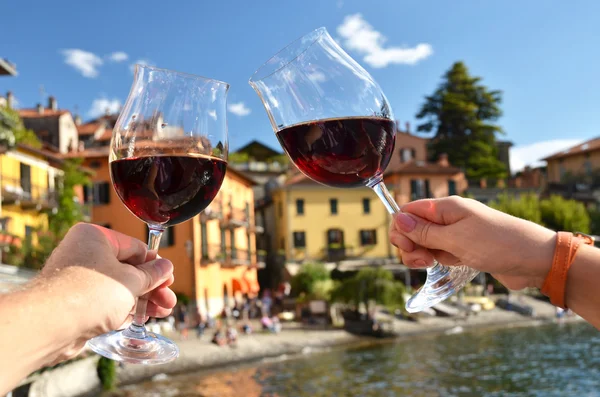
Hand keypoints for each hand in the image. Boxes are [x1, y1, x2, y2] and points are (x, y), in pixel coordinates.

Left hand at [37, 223, 175, 362]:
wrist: (49, 326)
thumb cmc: (90, 294)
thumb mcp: (131, 281)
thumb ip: (152, 274)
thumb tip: (166, 267)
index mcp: (95, 237)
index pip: (135, 248)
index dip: (156, 266)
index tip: (169, 281)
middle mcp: (83, 253)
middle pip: (128, 269)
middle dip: (151, 287)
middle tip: (168, 302)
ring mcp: (76, 279)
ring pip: (118, 287)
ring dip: (141, 300)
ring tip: (159, 314)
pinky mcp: (73, 302)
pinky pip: (104, 301)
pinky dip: (122, 309)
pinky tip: (138, 319)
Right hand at [389, 196, 556, 289]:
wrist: (535, 260)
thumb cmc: (498, 244)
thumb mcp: (456, 239)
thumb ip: (425, 231)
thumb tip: (398, 219)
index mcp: (446, 208)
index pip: (407, 211)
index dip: (401, 229)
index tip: (408, 247)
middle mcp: (448, 218)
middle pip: (413, 228)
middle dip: (410, 245)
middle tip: (423, 260)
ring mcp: (457, 233)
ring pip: (426, 242)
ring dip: (423, 254)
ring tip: (435, 264)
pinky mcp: (464, 248)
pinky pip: (441, 252)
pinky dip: (440, 259)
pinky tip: (451, 264)